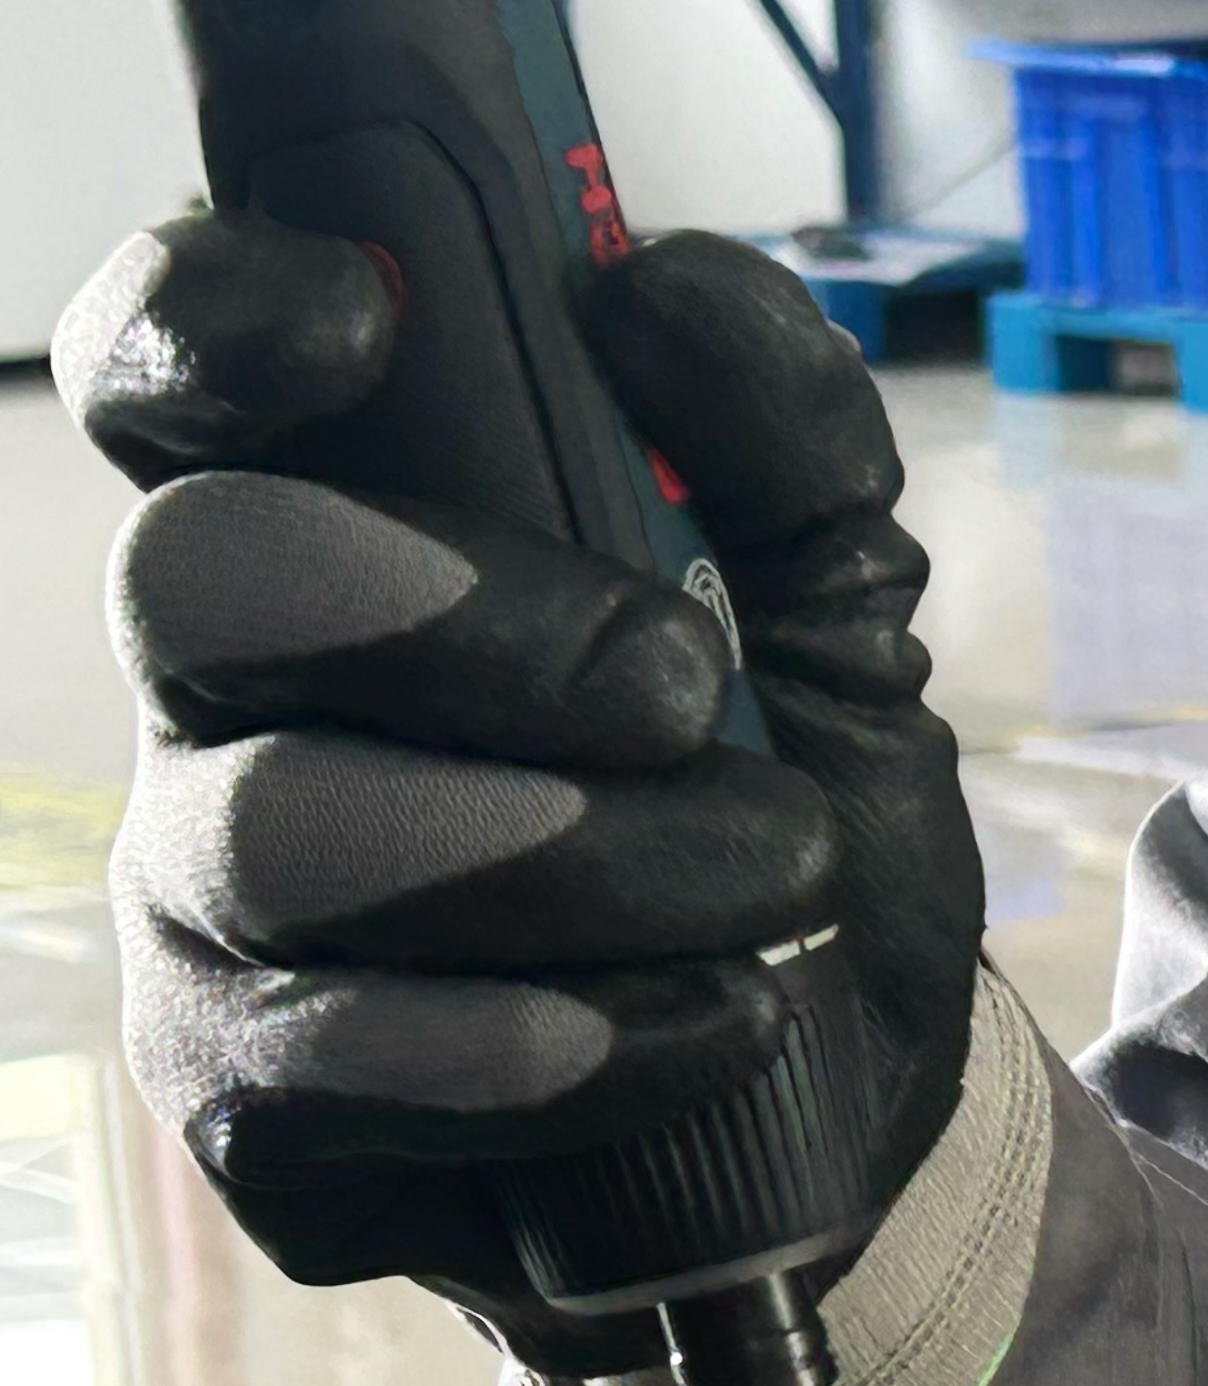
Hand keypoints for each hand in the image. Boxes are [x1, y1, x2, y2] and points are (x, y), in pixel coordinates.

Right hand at [56, 215, 977, 1367]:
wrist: (849, 1097)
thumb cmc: (784, 815)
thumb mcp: (838, 614)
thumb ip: (778, 437)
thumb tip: (659, 282)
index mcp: (327, 534)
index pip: (174, 379)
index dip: (217, 318)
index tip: (370, 315)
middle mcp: (220, 699)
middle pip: (199, 580)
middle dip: (457, 614)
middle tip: (679, 684)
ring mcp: (206, 898)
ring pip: (288, 827)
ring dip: (569, 851)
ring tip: (773, 876)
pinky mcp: (248, 1093)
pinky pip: (344, 1055)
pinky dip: (559, 1039)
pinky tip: (711, 1024)